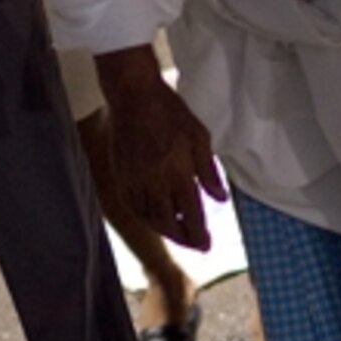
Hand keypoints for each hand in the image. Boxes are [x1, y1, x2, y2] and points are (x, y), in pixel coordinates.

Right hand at [97, 50, 227, 250]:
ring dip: (164, 230)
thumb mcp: (199, 135)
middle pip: (168, 223)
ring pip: (148, 217)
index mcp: (178, 170)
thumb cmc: (170, 111)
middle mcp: (154, 179)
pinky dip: (144, 216)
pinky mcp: (120, 174)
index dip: (199, 234)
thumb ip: (209, 170)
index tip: (206, 245)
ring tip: (177, 231)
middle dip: (183, 239)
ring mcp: (134, 178)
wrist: (133, 94)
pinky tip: (154, 216)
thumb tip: (220, 199)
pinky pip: (131, 205)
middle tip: (194, 245)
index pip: (191, 213)